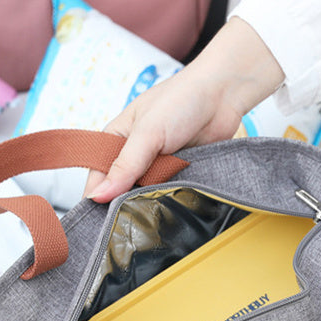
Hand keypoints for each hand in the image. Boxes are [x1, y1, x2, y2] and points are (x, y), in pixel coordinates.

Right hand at [84, 17, 284, 201]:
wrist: (224, 94)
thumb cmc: (181, 100)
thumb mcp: (147, 133)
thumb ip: (125, 166)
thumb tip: (98, 196)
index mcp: (117, 139)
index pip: (97, 176)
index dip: (96, 197)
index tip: (99, 221)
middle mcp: (134, 155)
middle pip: (120, 190)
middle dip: (123, 203)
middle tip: (124, 226)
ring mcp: (157, 166)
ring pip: (144, 195)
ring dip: (147, 204)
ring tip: (147, 221)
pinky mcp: (177, 174)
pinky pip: (167, 194)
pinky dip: (168, 200)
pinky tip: (168, 210)